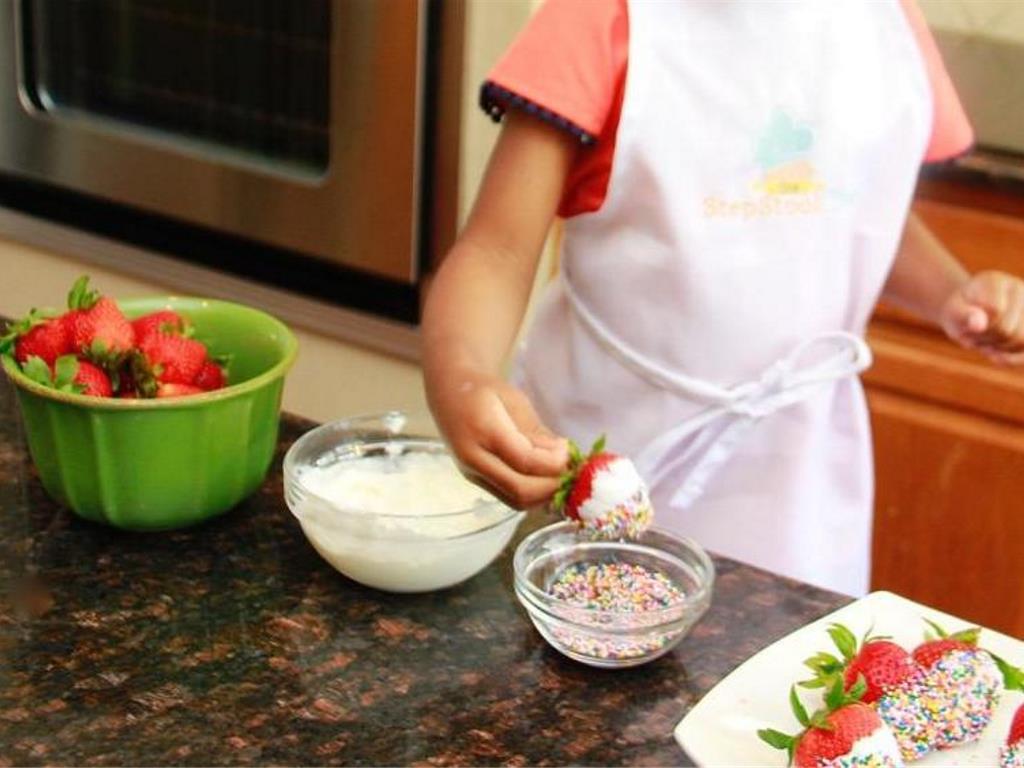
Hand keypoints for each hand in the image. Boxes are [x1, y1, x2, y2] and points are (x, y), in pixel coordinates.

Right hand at [429, 368, 568, 508]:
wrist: (448, 393)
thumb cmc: (485, 391)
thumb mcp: (515, 400)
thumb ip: (536, 431)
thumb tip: (562, 457)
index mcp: (483, 429)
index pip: (525, 460)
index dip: (554, 462)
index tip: (569, 452)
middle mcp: (473, 457)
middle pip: (520, 489)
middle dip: (552, 485)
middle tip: (570, 470)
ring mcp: (472, 473)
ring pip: (515, 501)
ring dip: (544, 495)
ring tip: (560, 475)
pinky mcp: (476, 481)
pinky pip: (509, 497)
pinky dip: (532, 495)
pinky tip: (545, 479)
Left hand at [939, 271, 1023, 364]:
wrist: (969, 312)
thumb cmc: (959, 312)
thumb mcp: (952, 314)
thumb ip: (963, 316)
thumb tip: (978, 324)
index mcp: (994, 281)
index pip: (995, 311)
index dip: (979, 326)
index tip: (967, 323)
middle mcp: (1019, 288)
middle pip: (1008, 329)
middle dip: (987, 339)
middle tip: (974, 335)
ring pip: (1022, 340)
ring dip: (998, 348)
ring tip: (986, 340)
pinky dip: (1013, 358)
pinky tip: (997, 355)